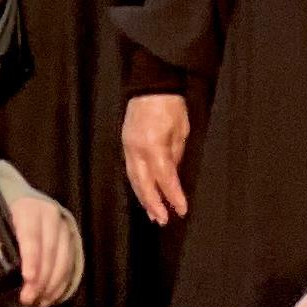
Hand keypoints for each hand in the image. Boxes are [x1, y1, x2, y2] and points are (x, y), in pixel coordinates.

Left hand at [10, 191, 81, 306]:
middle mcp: (50, 216)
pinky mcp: (72, 238)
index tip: (28, 279)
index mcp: (27, 209)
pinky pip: (71, 263)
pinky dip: (63, 282)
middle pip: (50, 250)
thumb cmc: (2, 213)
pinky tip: (52, 296)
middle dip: (41, 278)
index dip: (31, 258)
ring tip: (40, 302)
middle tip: (29, 299)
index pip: (31, 236)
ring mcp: (64, 227)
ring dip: (53, 283)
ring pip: (64, 258)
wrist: (23, 197)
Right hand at [122, 92, 190, 225]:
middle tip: (162, 220)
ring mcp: (128, 147)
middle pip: (143, 184)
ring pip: (134, 179)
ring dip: (143, 198)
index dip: (173, 196)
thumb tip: (174, 176)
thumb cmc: (171, 107)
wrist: (151, 86)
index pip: (165, 178)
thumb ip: (176, 156)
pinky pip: (130, 170)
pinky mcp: (125, 144)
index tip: (181, 210)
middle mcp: (137, 149)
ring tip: (152, 214)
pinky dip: (137, 184)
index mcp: (153, 146)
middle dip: (153, 204)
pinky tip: (143, 193)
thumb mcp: (182, 132)